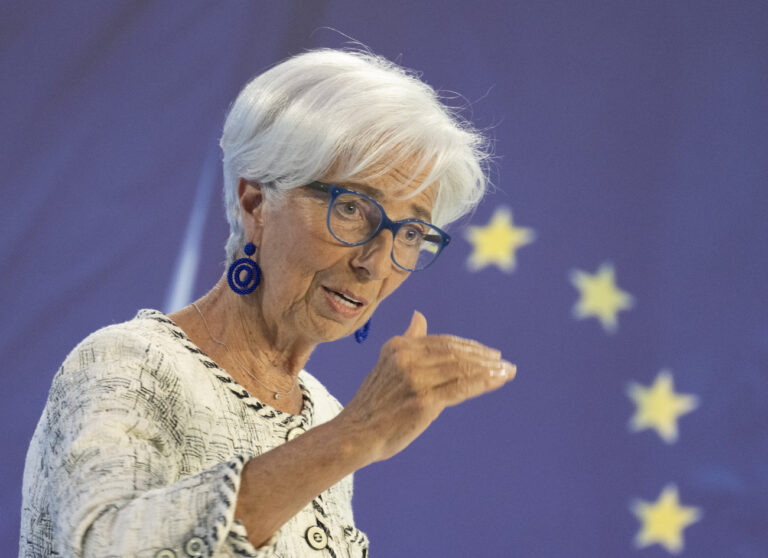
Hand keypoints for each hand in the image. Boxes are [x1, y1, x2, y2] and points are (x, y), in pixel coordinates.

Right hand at [337, 310, 515, 463]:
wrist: (354, 435)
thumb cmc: (373, 404)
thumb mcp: (387, 364)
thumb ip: (408, 340)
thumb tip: (419, 316)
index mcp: (399, 346)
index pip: (443, 341)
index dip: (469, 346)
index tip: (489, 353)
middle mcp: (407, 357)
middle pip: (455, 352)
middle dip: (483, 357)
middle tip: (504, 363)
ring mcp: (415, 379)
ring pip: (462, 368)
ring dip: (489, 369)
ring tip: (507, 372)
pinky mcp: (424, 401)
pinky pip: (462, 387)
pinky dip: (484, 382)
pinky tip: (498, 380)